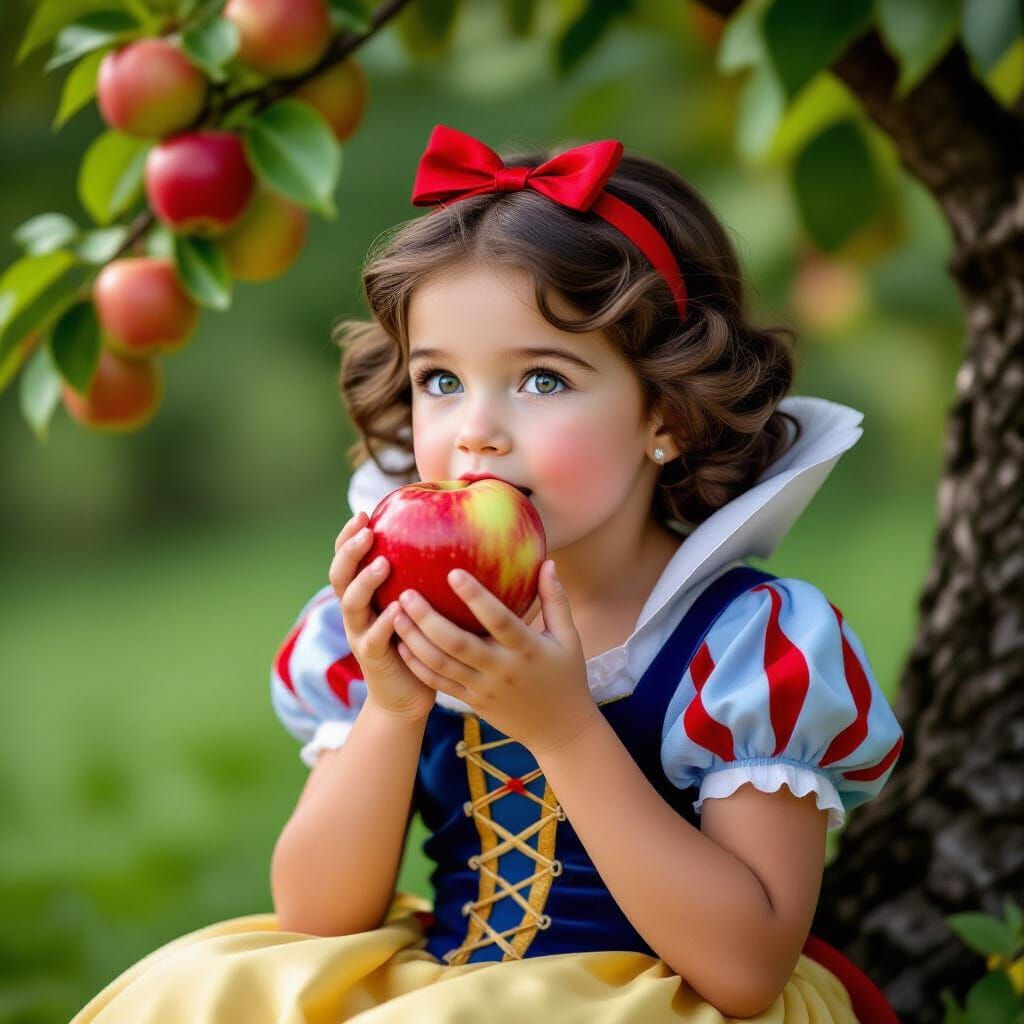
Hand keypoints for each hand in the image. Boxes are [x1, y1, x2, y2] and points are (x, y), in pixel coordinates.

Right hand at [329, 511, 435, 723]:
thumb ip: (422, 576)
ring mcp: (360, 635)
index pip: (347, 559)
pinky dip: (384, 623)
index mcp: (363, 595)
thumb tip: (452, 534)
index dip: (349, 536)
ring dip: (365, 582)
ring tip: (383, 564)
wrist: (407, 695)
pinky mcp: (372, 658)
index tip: (365, 513)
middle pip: (339, 576)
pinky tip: (398, 609)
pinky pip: (374, 638)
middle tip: (367, 532)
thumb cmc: (419, 641)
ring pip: (352, 604)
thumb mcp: (417, 605)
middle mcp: (355, 612)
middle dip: (349, 552)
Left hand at [391, 560, 599, 755]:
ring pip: (441, 664)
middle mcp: (501, 670)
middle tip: (407, 593)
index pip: (499, 620)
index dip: (476, 597)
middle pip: (458, 644)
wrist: (558, 730)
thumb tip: (548, 561)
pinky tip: (401, 644)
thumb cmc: (566, 676)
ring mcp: (483, 688)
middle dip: (428, 619)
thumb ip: (556, 600)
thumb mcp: (569, 638)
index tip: (454, 572)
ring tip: (394, 613)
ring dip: (414, 639)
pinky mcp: (471, 701)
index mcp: (526, 649)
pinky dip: (418, 664)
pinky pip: (439, 683)